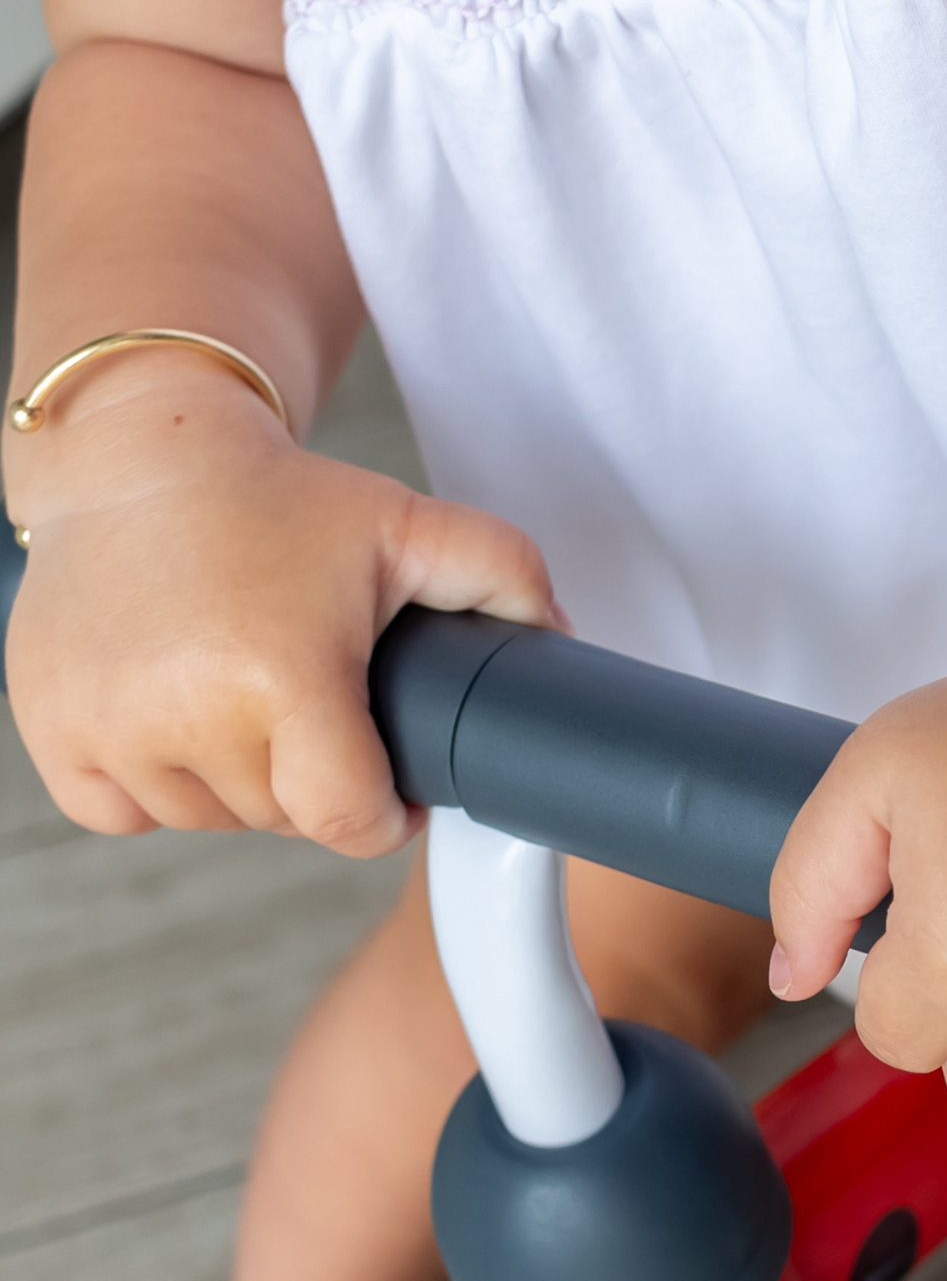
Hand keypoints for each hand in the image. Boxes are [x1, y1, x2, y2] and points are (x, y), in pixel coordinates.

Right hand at [4, 359, 558, 853]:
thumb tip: (560, 639)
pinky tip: (180, 720)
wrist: (140, 458)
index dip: (386, 815)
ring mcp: (107, 727)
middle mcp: (184, 716)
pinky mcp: (51, 728)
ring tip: (248, 698)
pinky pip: (122, 812)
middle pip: (284, 819)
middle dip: (316, 782)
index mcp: (280, 680)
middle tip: (319, 707)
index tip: (393, 788)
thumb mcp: (410, 526)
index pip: (349, 821)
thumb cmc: (280, 500)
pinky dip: (156, 786)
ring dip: (239, 784)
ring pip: (208, 819)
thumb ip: (505, 574)